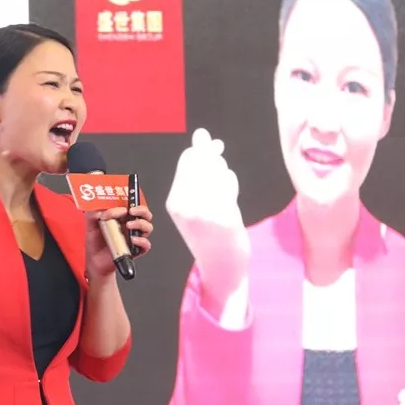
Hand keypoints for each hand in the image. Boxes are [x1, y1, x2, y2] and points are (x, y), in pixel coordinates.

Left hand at [85, 204, 152, 279]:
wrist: (95, 260)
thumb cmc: (95, 242)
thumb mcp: (90, 225)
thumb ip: (92, 214)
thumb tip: (100, 210)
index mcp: (121, 217)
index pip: (132, 205)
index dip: (129, 202)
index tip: (120, 206)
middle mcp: (130, 226)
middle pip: (144, 214)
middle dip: (141, 210)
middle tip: (132, 211)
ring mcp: (134, 237)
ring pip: (147, 227)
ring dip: (140, 224)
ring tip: (129, 225)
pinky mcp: (135, 249)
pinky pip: (146, 245)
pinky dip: (142, 241)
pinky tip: (133, 240)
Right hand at [165, 128, 249, 305]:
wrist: (220, 267)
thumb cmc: (211, 233)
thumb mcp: (195, 204)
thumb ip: (199, 174)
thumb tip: (203, 137)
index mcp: (175, 201)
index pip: (188, 161)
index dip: (203, 149)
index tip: (216, 146)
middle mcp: (185, 204)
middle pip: (203, 162)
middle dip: (215, 159)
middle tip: (220, 170)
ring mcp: (203, 211)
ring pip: (217, 172)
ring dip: (224, 174)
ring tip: (223, 194)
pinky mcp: (222, 218)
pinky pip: (228, 186)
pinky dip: (230, 186)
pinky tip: (228, 201)